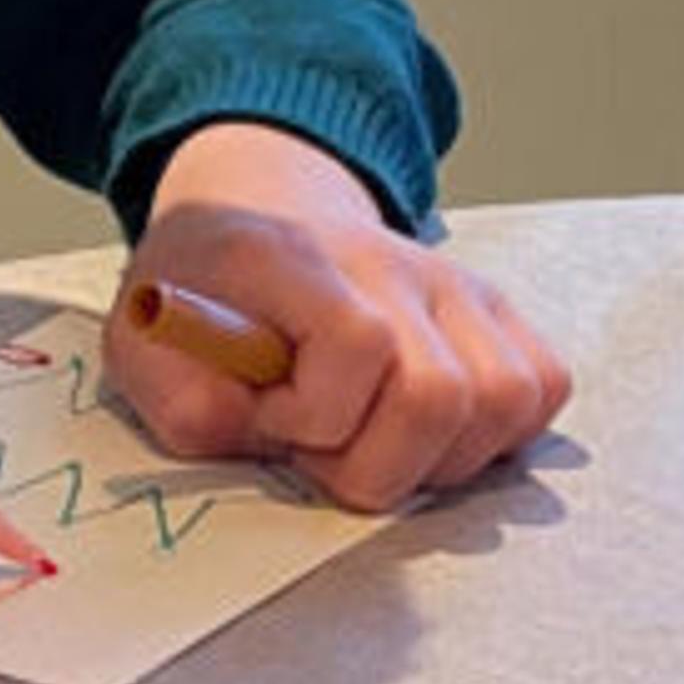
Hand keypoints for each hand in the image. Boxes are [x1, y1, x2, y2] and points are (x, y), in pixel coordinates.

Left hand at [104, 130, 568, 509]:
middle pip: (440, 393)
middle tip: (323, 453)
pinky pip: (542, 386)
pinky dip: (495, 436)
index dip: (316, 416)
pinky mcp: (494, 311)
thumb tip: (254, 435)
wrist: (251, 217)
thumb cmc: (200, 294)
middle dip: (378, 466)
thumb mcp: (140, 344)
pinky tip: (426, 434)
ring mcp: (453, 284)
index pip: (358, 345)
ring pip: (505, 399)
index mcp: (295, 258)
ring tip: (374, 445)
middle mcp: (390, 262)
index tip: (272, 421)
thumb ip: (180, 401)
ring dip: (439, 460)